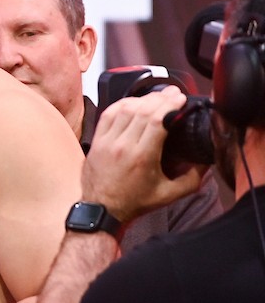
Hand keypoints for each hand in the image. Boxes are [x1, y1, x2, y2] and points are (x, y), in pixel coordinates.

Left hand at [84, 87, 204, 220]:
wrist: (101, 209)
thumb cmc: (135, 202)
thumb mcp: (169, 194)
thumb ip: (192, 177)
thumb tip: (206, 159)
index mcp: (142, 156)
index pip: (157, 120)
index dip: (170, 105)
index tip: (181, 98)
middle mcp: (122, 145)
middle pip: (142, 110)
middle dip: (160, 98)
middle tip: (173, 93)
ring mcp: (106, 141)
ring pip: (125, 109)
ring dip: (142, 99)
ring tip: (157, 97)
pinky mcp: (96, 141)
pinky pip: (108, 114)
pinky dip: (121, 104)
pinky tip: (134, 102)